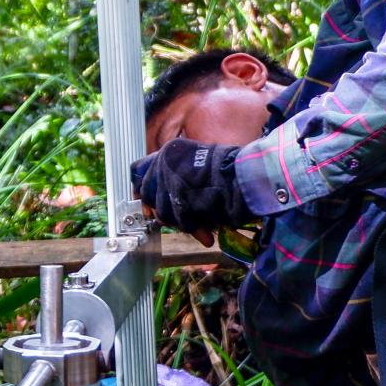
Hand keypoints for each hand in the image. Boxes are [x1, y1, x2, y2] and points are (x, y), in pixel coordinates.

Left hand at [133, 139, 252, 233]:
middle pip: (147, 193)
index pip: (138, 170)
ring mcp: (171, 178)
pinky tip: (205, 234)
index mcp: (169, 151)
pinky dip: (193, 229)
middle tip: (176, 219)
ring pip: (163, 210)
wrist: (247, 176)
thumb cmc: (230, 173)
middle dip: (161, 210)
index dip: (140, 189)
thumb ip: (176, 177)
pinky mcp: (180, 194)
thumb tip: (159, 199)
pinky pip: (180, 219)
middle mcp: (165, 161)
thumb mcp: (197, 165)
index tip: (145, 204)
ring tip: (199, 225)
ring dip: (181, 222)